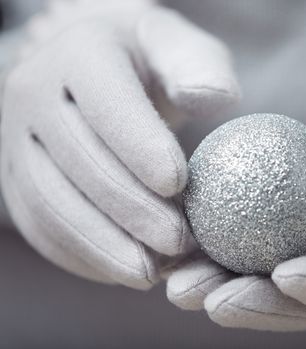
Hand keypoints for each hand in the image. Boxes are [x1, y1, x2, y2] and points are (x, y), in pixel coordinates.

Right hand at [1, 0, 238, 288]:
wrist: (91, 71)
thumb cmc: (147, 61)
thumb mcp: (177, 47)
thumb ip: (199, 66)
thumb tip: (213, 99)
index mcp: (81, 53)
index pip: (107, 102)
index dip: (140, 146)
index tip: (179, 185)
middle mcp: (35, 93)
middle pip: (79, 160)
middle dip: (131, 208)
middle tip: (178, 243)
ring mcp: (17, 138)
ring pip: (51, 202)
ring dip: (103, 244)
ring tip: (152, 273)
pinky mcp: (16, 176)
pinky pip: (39, 223)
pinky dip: (79, 253)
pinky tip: (121, 270)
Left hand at [166, 39, 305, 329]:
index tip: (286, 274)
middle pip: (294, 302)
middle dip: (250, 306)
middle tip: (206, 298)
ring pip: (259, 276)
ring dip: (215, 282)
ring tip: (173, 280)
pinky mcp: (286, 221)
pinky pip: (246, 234)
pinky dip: (212, 238)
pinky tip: (176, 231)